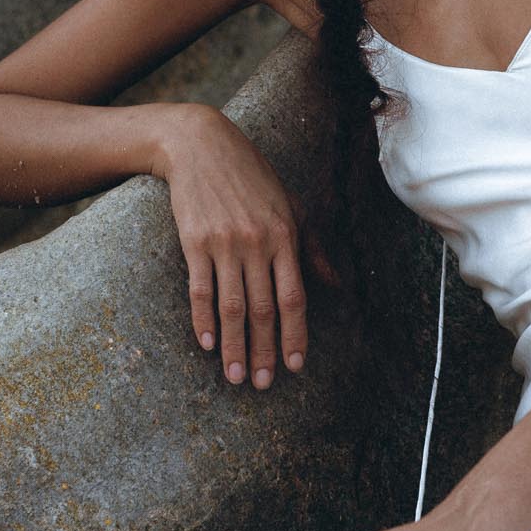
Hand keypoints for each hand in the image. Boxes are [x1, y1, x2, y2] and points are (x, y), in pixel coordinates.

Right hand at [155, 103, 339, 390]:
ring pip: (232, 307)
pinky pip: (200, 290)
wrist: (202, 146)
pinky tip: (207, 344)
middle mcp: (257, 242)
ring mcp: (224, 243)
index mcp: (285, 236)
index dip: (295, 334)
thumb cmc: (252, 178)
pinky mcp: (194, 242)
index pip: (294, 297)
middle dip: (264, 351)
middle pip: (262, 309)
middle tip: (262, 384)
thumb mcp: (291, 206)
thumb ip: (313, 248)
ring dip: (233, 346)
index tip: (295, 366)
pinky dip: (204, 320)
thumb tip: (336, 285)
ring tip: (234, 376)